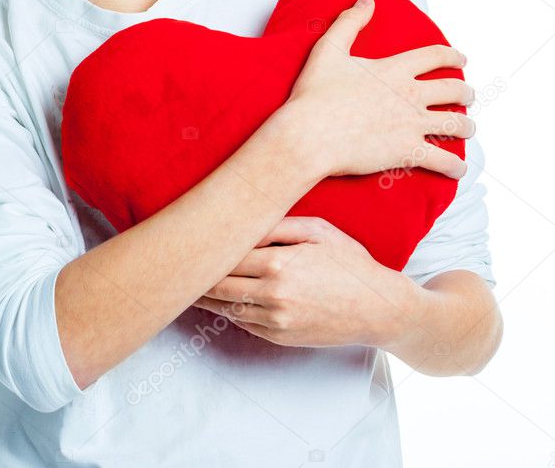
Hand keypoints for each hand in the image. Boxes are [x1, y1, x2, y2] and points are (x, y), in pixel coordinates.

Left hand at [191, 216, 411, 347]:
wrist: (379, 310)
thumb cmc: (350, 263)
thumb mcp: (318, 231)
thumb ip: (277, 225)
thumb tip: (242, 218)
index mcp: (279, 263)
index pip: (225, 256)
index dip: (203, 248)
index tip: (186, 239)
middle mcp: (273, 295)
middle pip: (216, 285)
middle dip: (194, 274)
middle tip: (175, 261)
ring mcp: (275, 321)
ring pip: (224, 307)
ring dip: (203, 294)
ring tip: (185, 280)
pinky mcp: (279, 337)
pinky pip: (241, 322)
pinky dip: (224, 308)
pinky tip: (213, 296)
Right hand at [269, 0, 474, 180]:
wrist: (309, 135)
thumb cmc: (315, 94)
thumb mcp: (329, 50)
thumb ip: (349, 22)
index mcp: (395, 69)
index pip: (436, 56)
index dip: (453, 56)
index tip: (461, 59)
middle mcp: (411, 95)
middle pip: (455, 89)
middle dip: (466, 92)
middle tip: (468, 95)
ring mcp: (412, 125)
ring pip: (458, 124)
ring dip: (467, 126)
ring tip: (467, 128)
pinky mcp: (408, 152)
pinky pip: (445, 161)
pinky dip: (455, 167)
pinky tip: (457, 169)